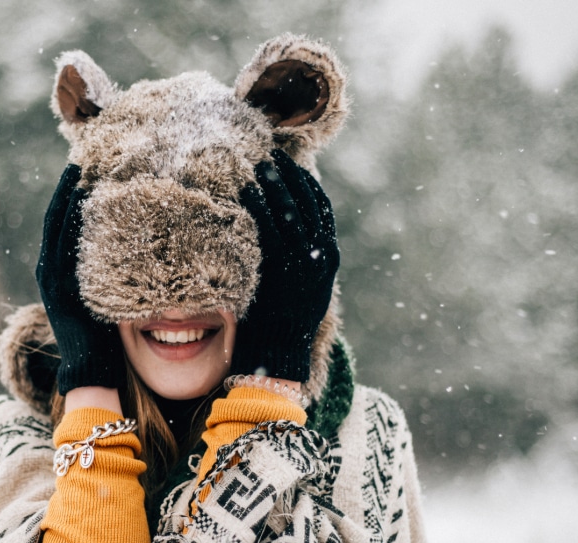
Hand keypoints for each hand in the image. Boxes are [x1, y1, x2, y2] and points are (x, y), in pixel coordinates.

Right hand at [36, 165, 124, 393]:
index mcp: (59, 271)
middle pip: (58, 215)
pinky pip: (64, 243)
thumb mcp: (108, 297)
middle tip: (85, 153)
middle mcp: (50, 270)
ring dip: (69, 193)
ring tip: (83, 163)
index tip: (89, 164)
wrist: (92, 374)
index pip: (65, 222)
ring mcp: (52, 278)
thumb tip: (143, 246)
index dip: (74, 192)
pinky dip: (71, 217)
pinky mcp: (59, 287)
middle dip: (70, 184)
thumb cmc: (108, 341)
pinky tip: (85, 195)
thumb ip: (114, 272)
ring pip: (58, 224)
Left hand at [232, 150, 339, 381]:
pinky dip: (258, 206)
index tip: (295, 167)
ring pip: (289, 209)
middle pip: (307, 202)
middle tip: (274, 155)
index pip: (323, 209)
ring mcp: (299, 259)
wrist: (280, 353)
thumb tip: (293, 240)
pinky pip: (266, 227)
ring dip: (275, 183)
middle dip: (291, 175)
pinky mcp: (277, 266)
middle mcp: (319, 255)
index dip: (308, 184)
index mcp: (329, 257)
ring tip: (260, 164)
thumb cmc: (287, 323)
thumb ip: (304, 262)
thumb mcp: (307, 289)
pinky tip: (247, 191)